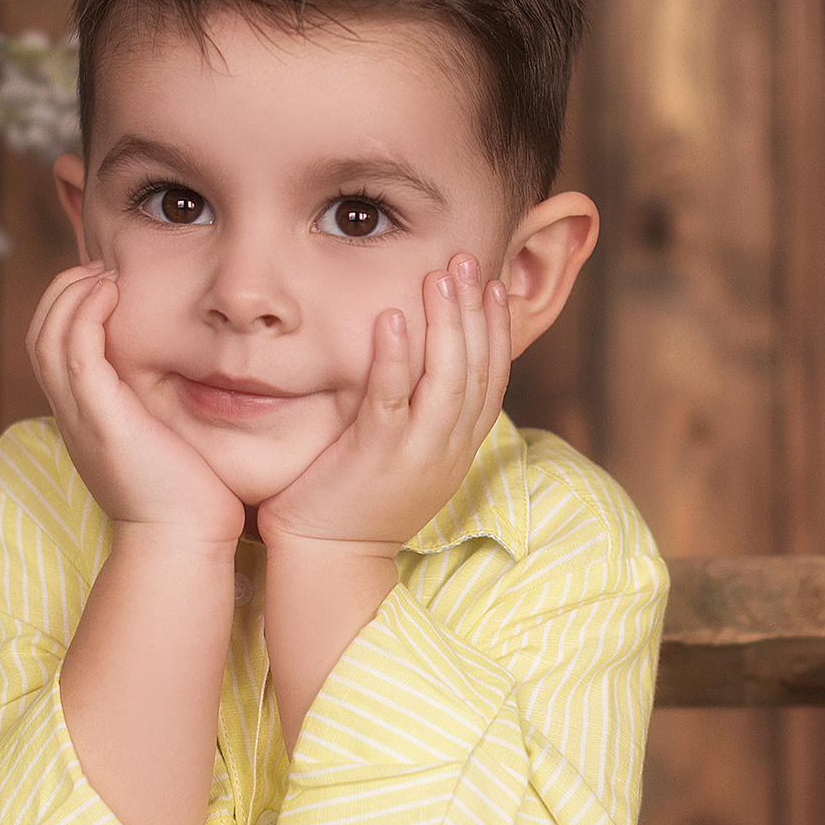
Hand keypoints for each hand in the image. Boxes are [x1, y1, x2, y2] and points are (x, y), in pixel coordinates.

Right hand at [29, 263, 243, 549]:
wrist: (184, 541)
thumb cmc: (192, 499)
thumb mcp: (170, 442)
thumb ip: (166, 410)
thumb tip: (194, 381)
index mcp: (87, 420)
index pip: (55, 351)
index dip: (70, 311)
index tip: (104, 285)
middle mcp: (75, 416)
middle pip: (41, 336)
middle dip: (63, 294)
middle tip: (98, 268)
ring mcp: (82, 417)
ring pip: (49, 338)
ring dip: (71, 295)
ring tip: (103, 272)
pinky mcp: (100, 418)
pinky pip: (76, 351)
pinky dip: (84, 314)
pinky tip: (110, 292)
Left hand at [257, 253, 510, 555]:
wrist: (328, 563)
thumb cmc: (355, 504)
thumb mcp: (404, 457)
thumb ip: (418, 415)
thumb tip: (419, 367)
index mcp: (458, 448)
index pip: (492, 379)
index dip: (495, 329)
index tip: (491, 285)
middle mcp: (448, 449)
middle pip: (477, 369)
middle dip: (475, 311)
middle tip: (468, 261)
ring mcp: (418, 453)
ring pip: (447, 379)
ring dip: (447, 323)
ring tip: (440, 275)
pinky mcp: (378, 457)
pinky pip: (394, 398)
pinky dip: (398, 356)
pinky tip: (395, 318)